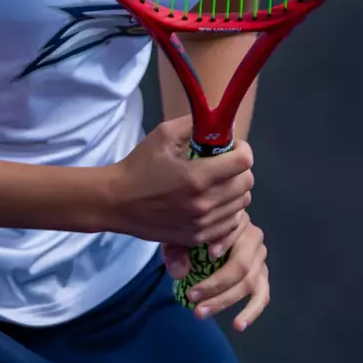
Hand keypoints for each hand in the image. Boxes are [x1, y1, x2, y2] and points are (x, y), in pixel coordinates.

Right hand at [104, 114, 253, 247]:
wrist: (116, 202)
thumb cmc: (139, 166)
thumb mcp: (163, 135)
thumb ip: (195, 125)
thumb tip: (225, 124)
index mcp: (197, 177)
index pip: (244, 162)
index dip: (243, 150)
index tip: (233, 147)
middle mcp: (204, 203)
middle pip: (246, 184)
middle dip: (240, 169)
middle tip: (225, 164)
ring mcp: (201, 224)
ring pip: (241, 204)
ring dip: (235, 190)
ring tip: (219, 183)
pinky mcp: (197, 238)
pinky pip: (230, 224)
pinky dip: (228, 211)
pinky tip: (214, 202)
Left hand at [165, 214, 268, 331]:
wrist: (205, 233)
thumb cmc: (193, 230)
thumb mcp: (180, 235)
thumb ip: (176, 250)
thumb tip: (180, 273)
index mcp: (236, 219)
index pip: (234, 230)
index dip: (224, 242)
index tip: (209, 255)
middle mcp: (254, 236)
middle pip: (241, 265)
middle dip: (216, 284)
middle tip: (191, 297)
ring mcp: (260, 257)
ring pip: (249, 283)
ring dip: (225, 300)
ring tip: (201, 312)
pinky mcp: (261, 275)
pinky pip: (263, 295)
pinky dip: (251, 311)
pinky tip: (238, 325)